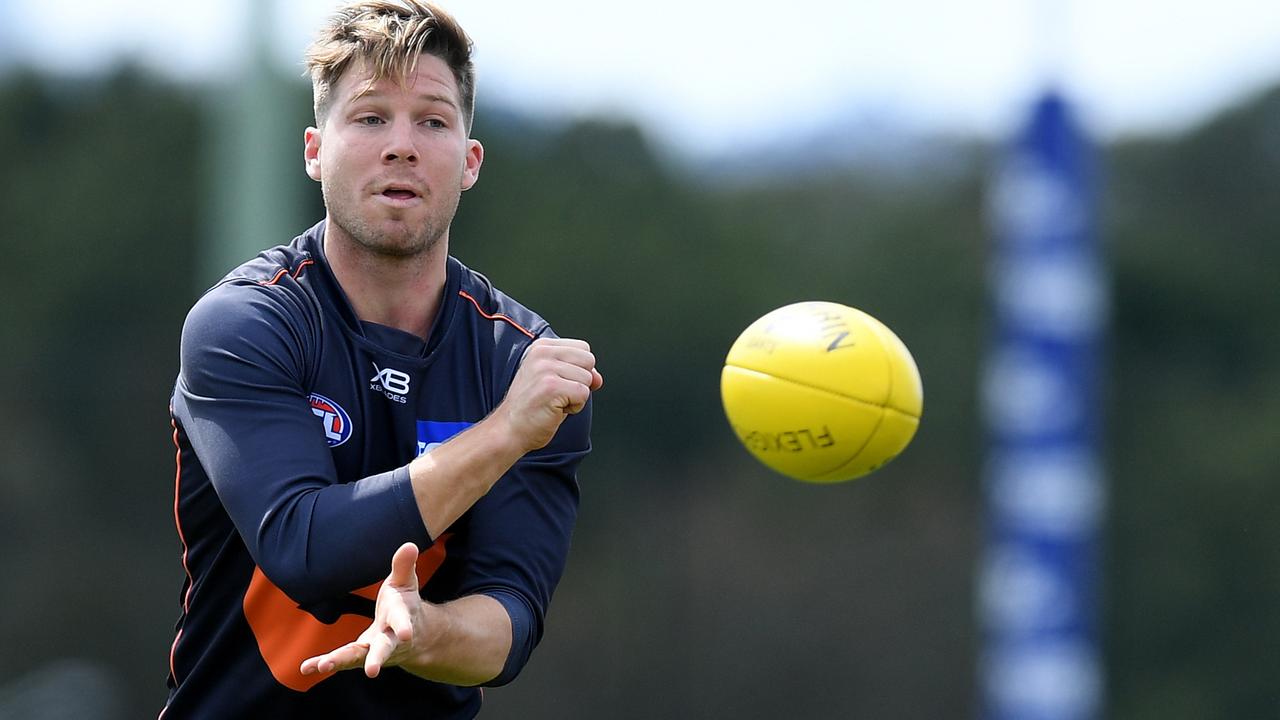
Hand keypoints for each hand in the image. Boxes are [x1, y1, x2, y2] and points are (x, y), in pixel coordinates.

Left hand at [300, 542, 426, 678]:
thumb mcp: (406, 584)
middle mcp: (388, 639)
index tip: (406, 634)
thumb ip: (404, 567)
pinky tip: (306, 668)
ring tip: (322, 666)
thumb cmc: (404, 605)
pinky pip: (341, 661)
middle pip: (383, 649)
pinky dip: (323, 664)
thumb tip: (409, 544)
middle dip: (377, 658)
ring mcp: (372, 651)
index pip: (402, 620)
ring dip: (340, 662)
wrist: (413, 638)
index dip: (403, 625)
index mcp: (401, 618)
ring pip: (357, 658)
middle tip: (372, 671)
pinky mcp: (358, 657)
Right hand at [498, 338, 602, 451]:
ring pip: (588, 379)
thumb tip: (599, 378)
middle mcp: (542, 354)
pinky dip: (575, 407)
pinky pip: (583, 394)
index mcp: (541, 347)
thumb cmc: (532, 407)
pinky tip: (555, 410)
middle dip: (581, 381)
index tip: (560, 383)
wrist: (510, 429)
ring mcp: (546, 369)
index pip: (583, 348)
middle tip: (557, 394)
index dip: (581, 369)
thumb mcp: (554, 380)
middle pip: (589, 360)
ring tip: (553, 402)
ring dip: (576, 396)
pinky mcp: (552, 387)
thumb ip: (577, 372)